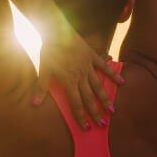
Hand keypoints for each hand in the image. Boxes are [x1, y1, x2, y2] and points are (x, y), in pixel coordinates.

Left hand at [33, 14, 124, 129]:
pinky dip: (113, 74)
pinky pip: (105, 67)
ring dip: (105, 99)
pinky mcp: (93, 56)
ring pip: (99, 86)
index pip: (76, 103)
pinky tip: (122, 82)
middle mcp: (81, 76)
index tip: (87, 127)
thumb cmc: (49, 50)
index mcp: (69, 81)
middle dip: (96, 112)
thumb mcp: (43, 69)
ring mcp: (88, 66)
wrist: (57, 29)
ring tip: (112, 111)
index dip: (81, 116)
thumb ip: (41, 87)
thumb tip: (34, 103)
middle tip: (103, 124)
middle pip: (89, 98)